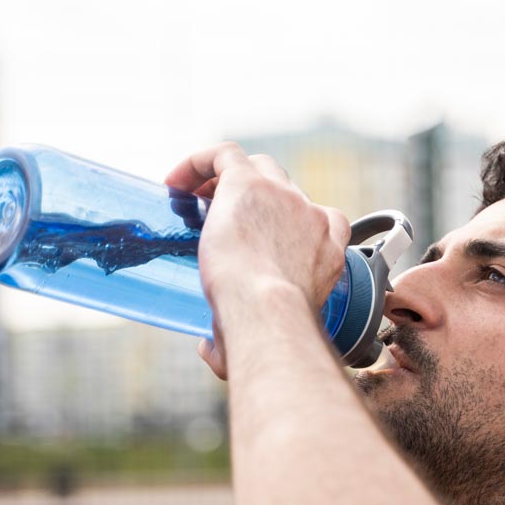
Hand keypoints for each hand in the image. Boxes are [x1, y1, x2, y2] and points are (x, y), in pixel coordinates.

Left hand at [165, 143, 349, 378]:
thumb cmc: (274, 332)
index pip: (317, 220)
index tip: (258, 239)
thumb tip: (210, 350)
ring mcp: (282, 195)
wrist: (270, 313)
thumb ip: (238, 341)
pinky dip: (199, 161)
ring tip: (194, 199)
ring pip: (255, 167)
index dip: (286, 223)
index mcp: (328, 248)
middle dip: (254, 199)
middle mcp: (310, 216)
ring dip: (226, 179)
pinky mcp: (247, 183)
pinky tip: (176, 182)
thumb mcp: (267, 335)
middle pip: (282, 189)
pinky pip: (224, 155)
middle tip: (217, 219)